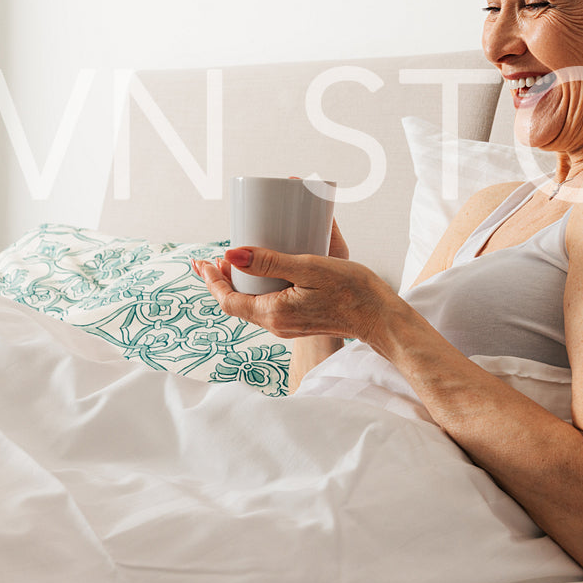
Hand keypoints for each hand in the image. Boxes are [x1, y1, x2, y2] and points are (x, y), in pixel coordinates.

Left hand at [191, 243, 394, 344]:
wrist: (379, 317)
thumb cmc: (350, 290)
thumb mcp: (308, 267)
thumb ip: (269, 261)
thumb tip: (231, 255)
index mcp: (273, 313)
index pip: (228, 301)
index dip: (212, 281)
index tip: (203, 262)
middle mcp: (276, 325)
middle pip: (236, 305)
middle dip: (221, 282)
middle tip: (213, 259)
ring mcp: (287, 326)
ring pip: (251, 306)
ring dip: (238, 286)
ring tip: (234, 262)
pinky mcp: (298, 322)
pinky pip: (267, 307)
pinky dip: (256, 291)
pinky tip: (263, 275)